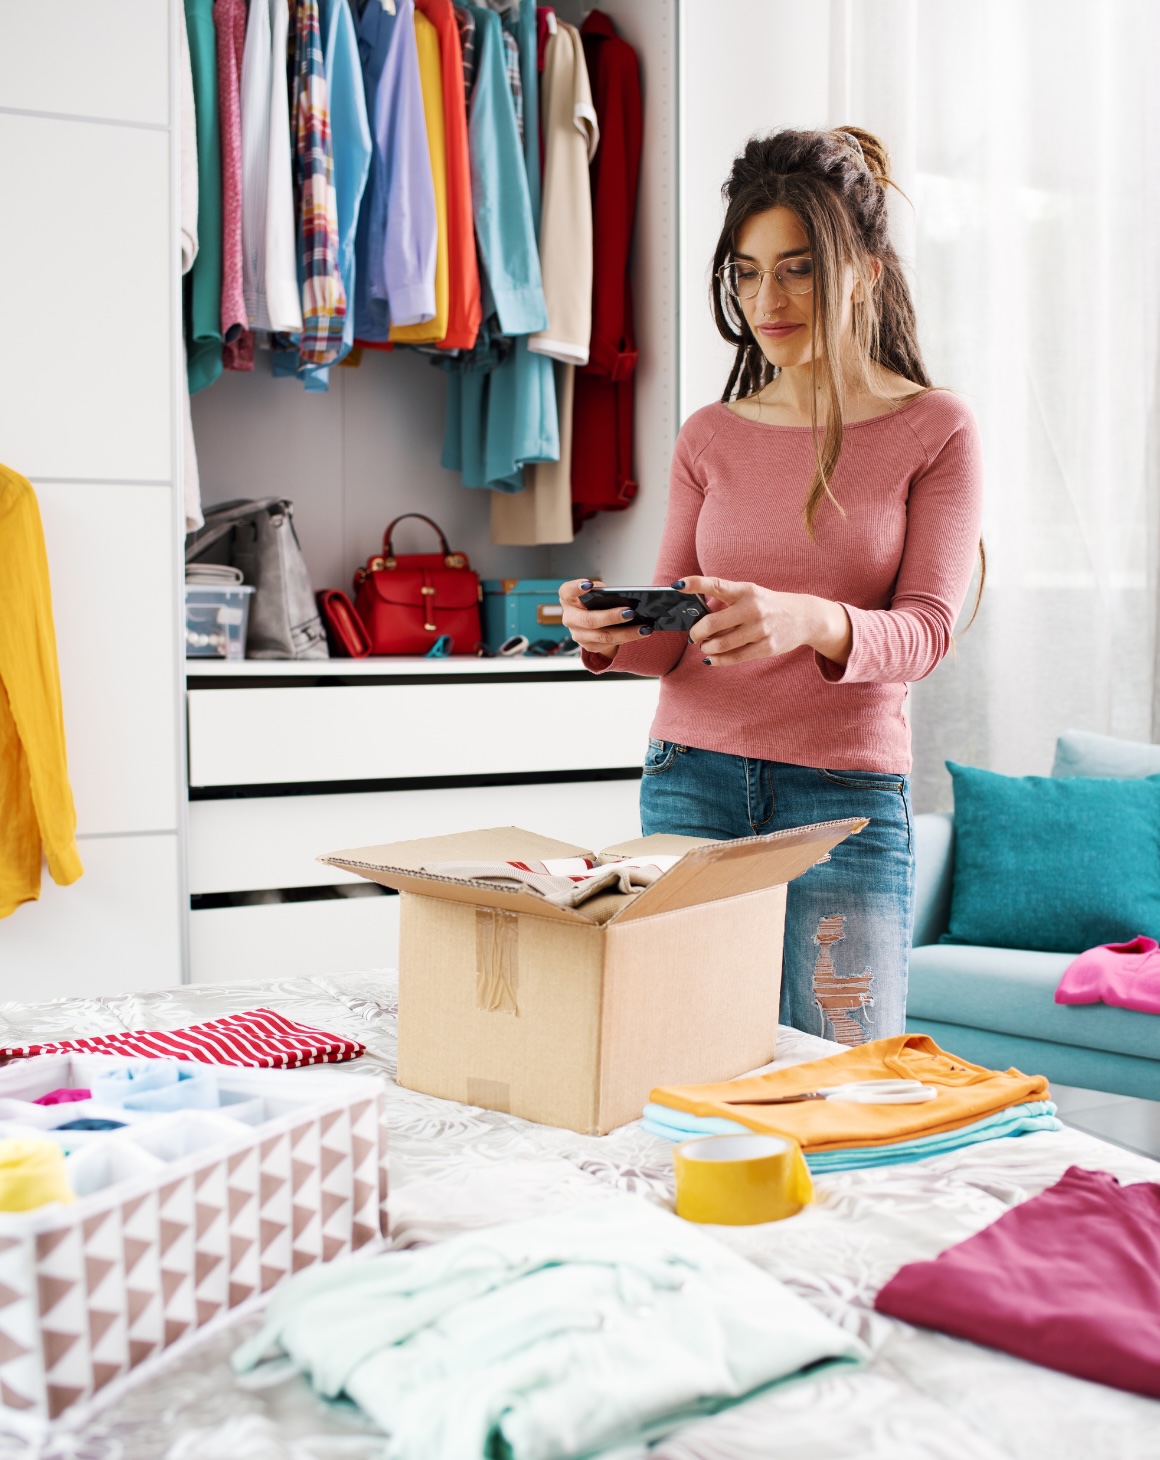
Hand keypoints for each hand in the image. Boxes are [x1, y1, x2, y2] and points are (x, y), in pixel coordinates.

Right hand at [558, 579, 654, 661]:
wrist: (590, 624)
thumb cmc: (594, 602)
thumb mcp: (595, 593)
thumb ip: (603, 593)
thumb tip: (625, 598)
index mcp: (568, 599)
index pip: (567, 591)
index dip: (576, 588)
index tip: (588, 585)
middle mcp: (570, 618)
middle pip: (589, 620)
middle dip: (611, 617)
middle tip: (630, 612)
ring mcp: (578, 635)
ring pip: (603, 636)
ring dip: (627, 632)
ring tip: (644, 627)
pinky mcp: (589, 646)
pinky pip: (610, 644)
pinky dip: (629, 638)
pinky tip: (643, 632)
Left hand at [674, 576, 852, 666]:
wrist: (803, 617)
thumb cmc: (767, 605)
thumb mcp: (749, 595)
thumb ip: (725, 603)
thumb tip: (696, 619)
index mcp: (745, 591)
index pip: (717, 585)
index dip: (696, 584)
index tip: (678, 585)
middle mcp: (753, 608)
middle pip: (712, 624)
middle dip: (696, 633)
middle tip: (693, 636)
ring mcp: (761, 629)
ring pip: (721, 644)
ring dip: (707, 648)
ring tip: (705, 646)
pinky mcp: (767, 647)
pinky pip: (734, 658)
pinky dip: (717, 660)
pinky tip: (711, 659)